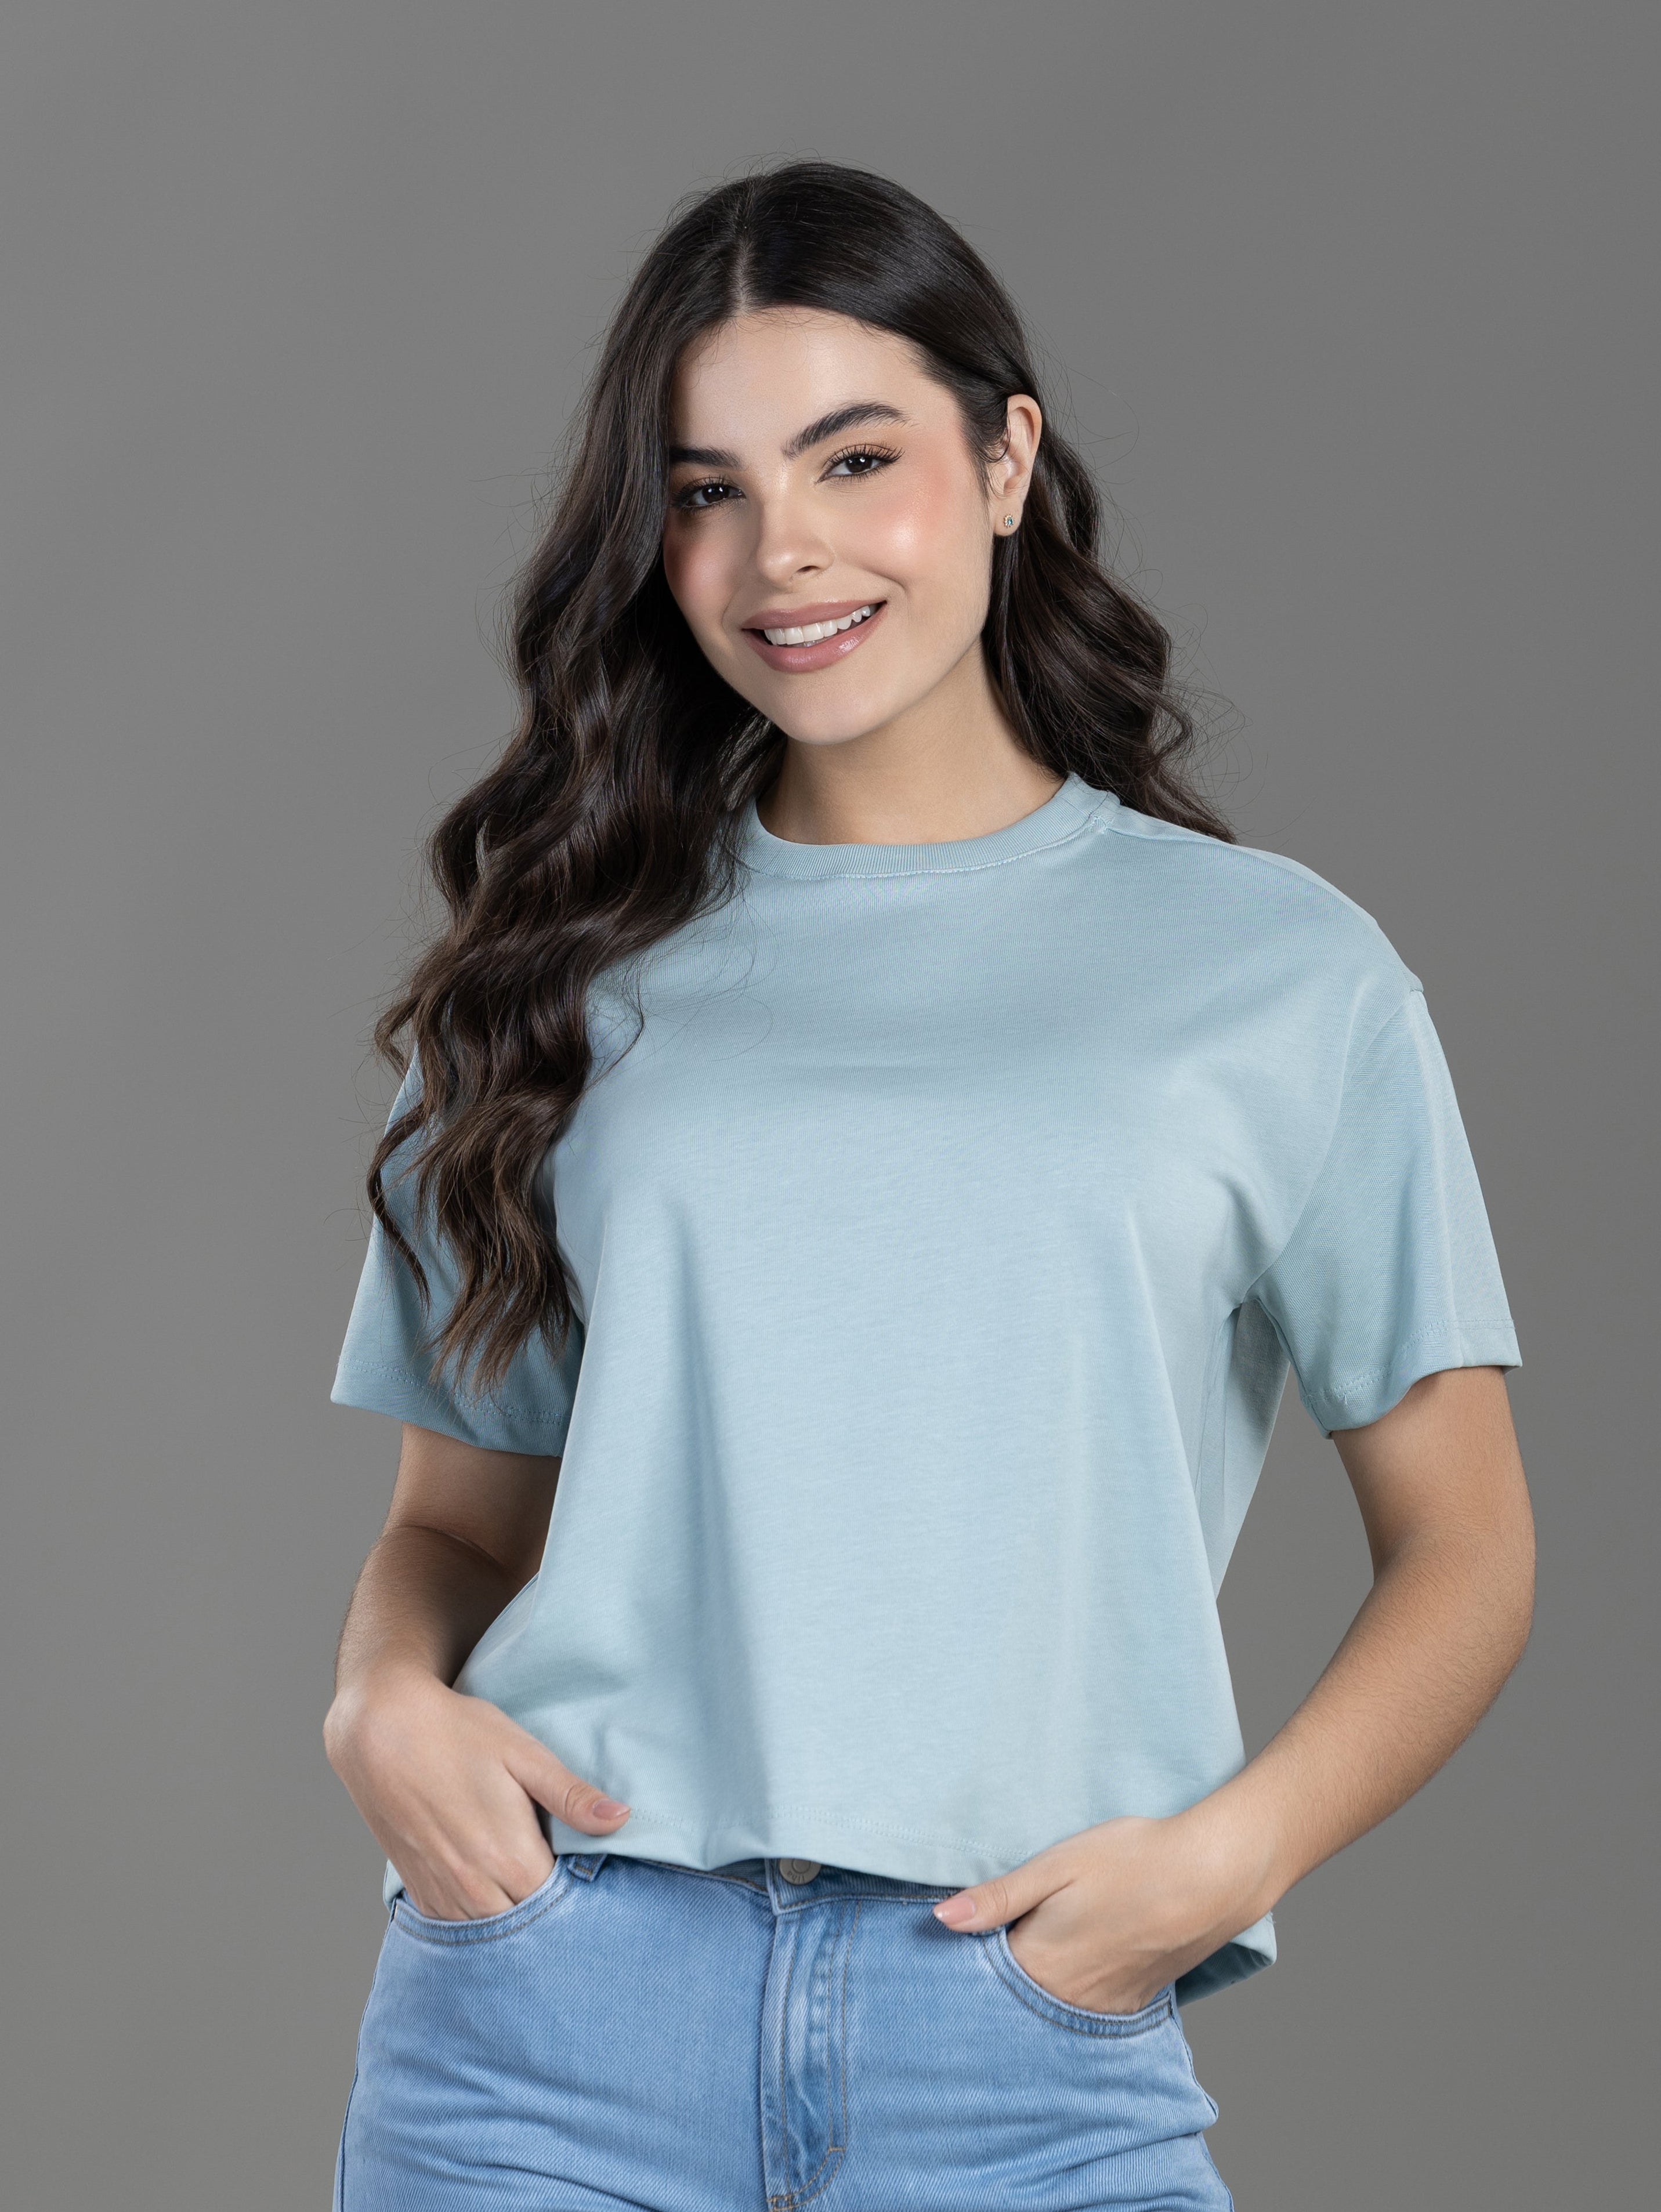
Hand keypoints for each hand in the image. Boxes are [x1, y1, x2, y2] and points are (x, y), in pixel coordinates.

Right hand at [324, 1664, 629, 1920]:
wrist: (381, 1730)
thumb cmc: (457, 1733)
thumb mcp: (523, 1754)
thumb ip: (571, 1795)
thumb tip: (621, 1818)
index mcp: (510, 1857)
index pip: (560, 1904)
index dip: (579, 1895)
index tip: (589, 1879)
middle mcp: (474, 1886)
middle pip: (526, 1925)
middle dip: (547, 1913)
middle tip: (563, 1889)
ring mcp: (442, 1890)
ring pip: (489, 1931)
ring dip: (511, 1919)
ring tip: (529, 1893)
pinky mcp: (418, 1887)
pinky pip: (455, 1924)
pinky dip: (476, 1917)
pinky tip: (490, 1894)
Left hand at [932, 1808, 1266, 2014]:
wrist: (1212, 1876)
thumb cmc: (1132, 1860)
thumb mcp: (1057, 1865)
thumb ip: (998, 1897)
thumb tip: (939, 1918)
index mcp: (1039, 1963)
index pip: (980, 1975)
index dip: (967, 1951)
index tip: (957, 1930)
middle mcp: (1066, 1999)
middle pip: (1012, 1996)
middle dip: (998, 1972)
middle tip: (1000, 1929)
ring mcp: (1101, 2007)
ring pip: (1047, 2004)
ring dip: (1036, 1981)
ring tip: (1041, 1939)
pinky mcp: (1129, 2003)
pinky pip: (1082, 2007)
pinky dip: (1070, 1989)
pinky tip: (1077, 1955)